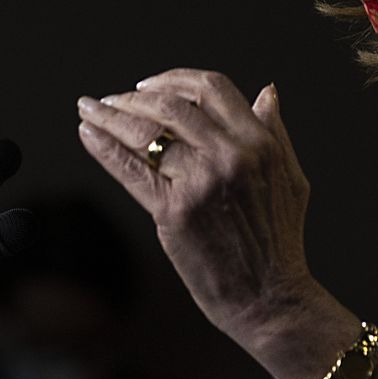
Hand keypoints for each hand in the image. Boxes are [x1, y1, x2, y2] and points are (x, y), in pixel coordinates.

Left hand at [75, 69, 323, 351]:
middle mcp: (230, 156)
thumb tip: (265, 92)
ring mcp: (200, 182)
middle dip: (133, 98)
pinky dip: (104, 149)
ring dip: (110, 116)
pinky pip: (131, 170)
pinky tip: (88, 134)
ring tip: (89, 109)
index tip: (148, 86)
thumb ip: (274, 132)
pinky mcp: (174, 212)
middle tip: (110, 99)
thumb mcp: (290, 178)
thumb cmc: (279, 242)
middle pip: (171, 106)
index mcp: (259, 143)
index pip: (210, 88)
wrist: (268, 298)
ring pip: (145, 133)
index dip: (174, 79)